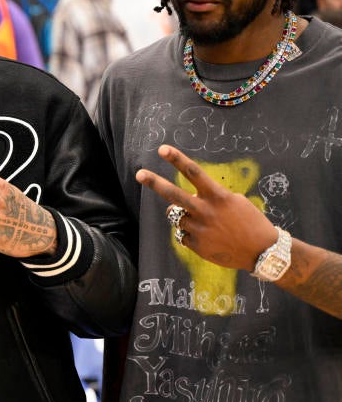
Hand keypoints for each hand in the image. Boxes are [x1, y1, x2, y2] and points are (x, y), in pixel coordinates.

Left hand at [136, 144, 276, 270]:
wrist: (263, 252)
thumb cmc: (250, 222)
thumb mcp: (234, 202)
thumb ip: (210, 197)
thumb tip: (189, 197)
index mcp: (218, 196)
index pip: (194, 173)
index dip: (177, 159)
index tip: (162, 149)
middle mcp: (206, 211)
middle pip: (173, 194)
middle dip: (155, 183)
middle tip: (139, 174)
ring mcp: (199, 229)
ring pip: (175, 215)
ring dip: (181, 214)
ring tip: (201, 220)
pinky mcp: (196, 244)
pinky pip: (183, 234)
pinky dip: (191, 233)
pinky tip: (209, 238)